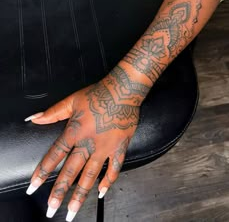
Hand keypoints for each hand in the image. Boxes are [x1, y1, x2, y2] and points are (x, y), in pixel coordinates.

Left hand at [25, 65, 146, 220]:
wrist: (123, 91)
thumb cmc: (97, 94)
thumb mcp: (71, 101)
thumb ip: (52, 113)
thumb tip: (33, 118)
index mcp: (75, 132)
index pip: (55, 156)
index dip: (42, 172)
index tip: (33, 187)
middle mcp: (88, 144)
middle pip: (71, 172)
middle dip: (59, 191)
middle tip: (51, 209)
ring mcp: (105, 148)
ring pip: (90, 175)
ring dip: (80, 194)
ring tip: (72, 211)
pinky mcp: (120, 147)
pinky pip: (114, 168)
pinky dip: (108, 181)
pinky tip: (101, 192)